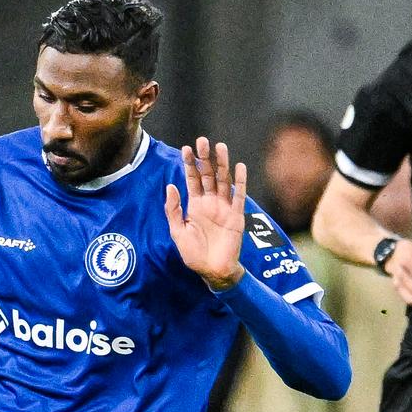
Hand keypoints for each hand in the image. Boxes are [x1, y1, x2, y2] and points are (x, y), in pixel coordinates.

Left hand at [164, 137, 247, 286]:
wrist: (212, 271)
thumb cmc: (194, 254)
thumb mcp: (178, 232)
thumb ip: (173, 210)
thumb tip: (170, 186)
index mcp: (195, 205)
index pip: (192, 179)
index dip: (189, 164)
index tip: (186, 149)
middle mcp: (210, 203)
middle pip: (208, 175)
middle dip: (205, 158)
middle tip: (202, 140)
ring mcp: (224, 208)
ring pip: (224, 181)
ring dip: (222, 164)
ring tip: (220, 147)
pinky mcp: (236, 216)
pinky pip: (239, 196)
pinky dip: (240, 182)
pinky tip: (240, 167)